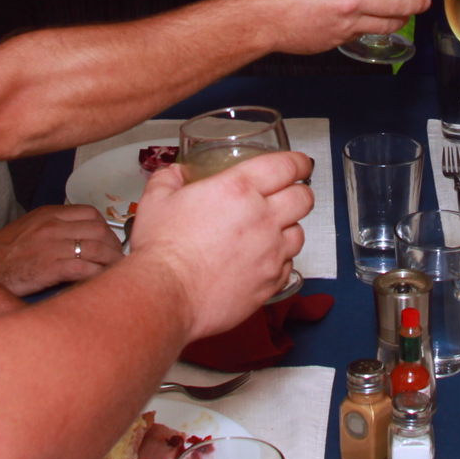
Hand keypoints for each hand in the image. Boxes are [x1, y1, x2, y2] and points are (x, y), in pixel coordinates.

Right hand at [0, 204, 122, 295]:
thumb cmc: (1, 255)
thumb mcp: (28, 228)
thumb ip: (54, 229)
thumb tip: (79, 239)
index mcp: (48, 214)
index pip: (90, 213)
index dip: (106, 228)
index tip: (110, 240)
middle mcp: (53, 226)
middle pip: (99, 229)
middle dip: (114, 245)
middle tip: (118, 259)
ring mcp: (53, 246)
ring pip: (97, 249)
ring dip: (111, 262)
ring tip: (117, 273)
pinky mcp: (51, 268)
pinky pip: (85, 269)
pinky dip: (98, 275)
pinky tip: (102, 282)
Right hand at [125, 150, 311, 338]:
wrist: (167, 295)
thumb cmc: (162, 251)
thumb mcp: (156, 201)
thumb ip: (169, 179)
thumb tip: (176, 174)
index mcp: (238, 189)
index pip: (286, 166)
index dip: (299, 162)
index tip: (300, 164)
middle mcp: (263, 219)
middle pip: (303, 198)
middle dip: (300, 193)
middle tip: (290, 194)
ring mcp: (270, 253)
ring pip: (299, 234)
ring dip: (290, 228)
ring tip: (273, 230)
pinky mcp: (270, 283)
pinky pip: (288, 266)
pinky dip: (280, 261)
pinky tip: (262, 261)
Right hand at [246, 0, 428, 52]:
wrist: (263, 18)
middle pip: (399, 2)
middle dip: (418, 0)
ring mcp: (349, 23)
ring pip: (389, 22)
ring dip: (405, 17)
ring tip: (410, 11)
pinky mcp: (342, 39)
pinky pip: (368, 33)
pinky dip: (380, 27)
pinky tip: (382, 21)